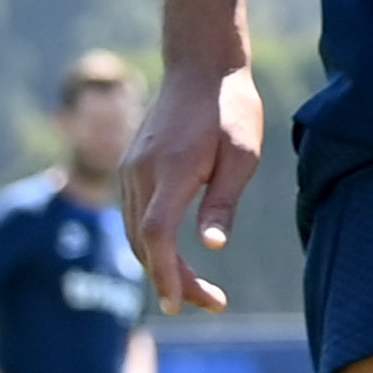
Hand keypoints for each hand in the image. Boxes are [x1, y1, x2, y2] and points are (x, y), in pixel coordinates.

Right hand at [125, 57, 265, 313]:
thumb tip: (212, 247)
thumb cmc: (231, 109)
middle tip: (212, 303)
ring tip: (201, 290)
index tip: (179, 305)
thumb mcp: (243, 154)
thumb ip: (223, 201)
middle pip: (143, 242)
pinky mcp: (131, 167)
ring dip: (161, 265)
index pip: (156, 236)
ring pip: (134, 233)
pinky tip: (178, 257)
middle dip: (172, 279)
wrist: (200, 68)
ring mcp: (130, 170)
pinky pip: (134, 216)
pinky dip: (151, 244)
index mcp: (170, 170)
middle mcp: (140, 173)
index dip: (166, 274)